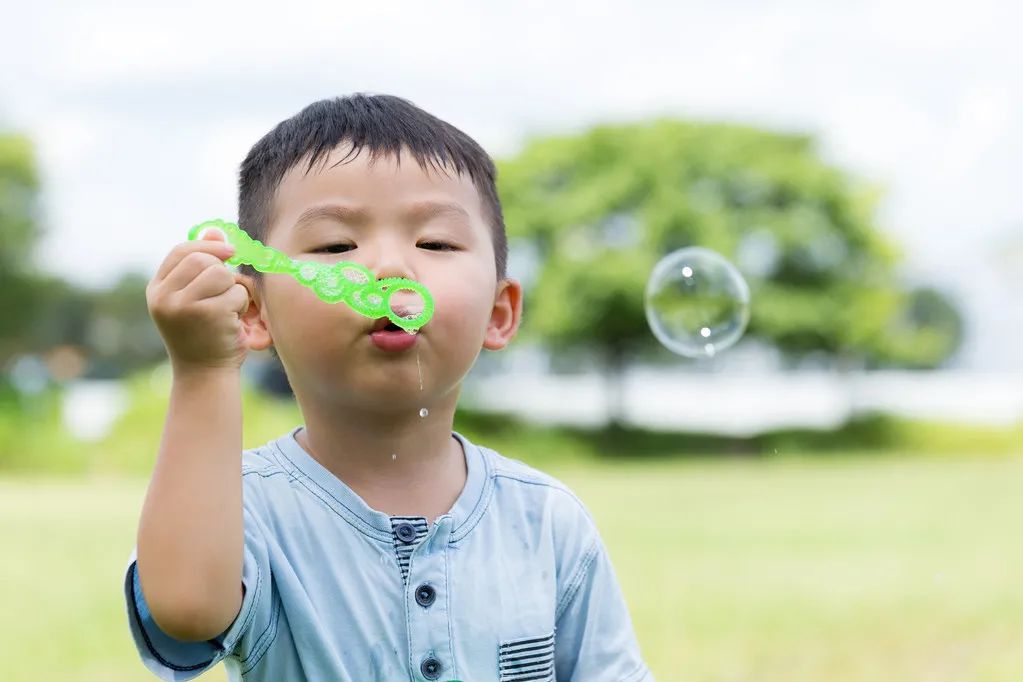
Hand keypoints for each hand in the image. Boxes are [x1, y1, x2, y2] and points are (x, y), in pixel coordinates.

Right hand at [146, 227, 258, 372]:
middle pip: (202, 259)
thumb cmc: (203, 335)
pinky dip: (241, 305)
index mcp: (157, 290)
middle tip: (226, 291)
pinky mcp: (208, 314)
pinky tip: (231, 323)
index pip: (181, 251)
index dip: (207, 246)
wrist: (203, 374)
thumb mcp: (194, 298)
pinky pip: (235, 293)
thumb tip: (215, 229)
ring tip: (227, 310)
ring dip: (233, 289)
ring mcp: (184, 306)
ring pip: (221, 274)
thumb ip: (202, 265)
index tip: (229, 252)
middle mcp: (164, 297)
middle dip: (221, 271)